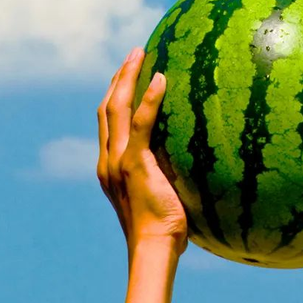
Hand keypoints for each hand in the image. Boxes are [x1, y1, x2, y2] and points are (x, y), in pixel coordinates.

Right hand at [96, 47, 187, 255]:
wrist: (154, 249)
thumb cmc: (165, 231)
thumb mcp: (164, 197)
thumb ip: (169, 177)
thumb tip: (195, 166)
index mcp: (110, 167)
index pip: (109, 123)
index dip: (116, 95)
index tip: (127, 76)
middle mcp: (108, 160)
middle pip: (107, 108)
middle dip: (118, 77)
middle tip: (133, 54)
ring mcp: (118, 161)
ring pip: (116, 108)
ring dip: (126, 77)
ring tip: (139, 53)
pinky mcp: (134, 165)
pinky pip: (140, 125)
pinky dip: (149, 100)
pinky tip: (161, 80)